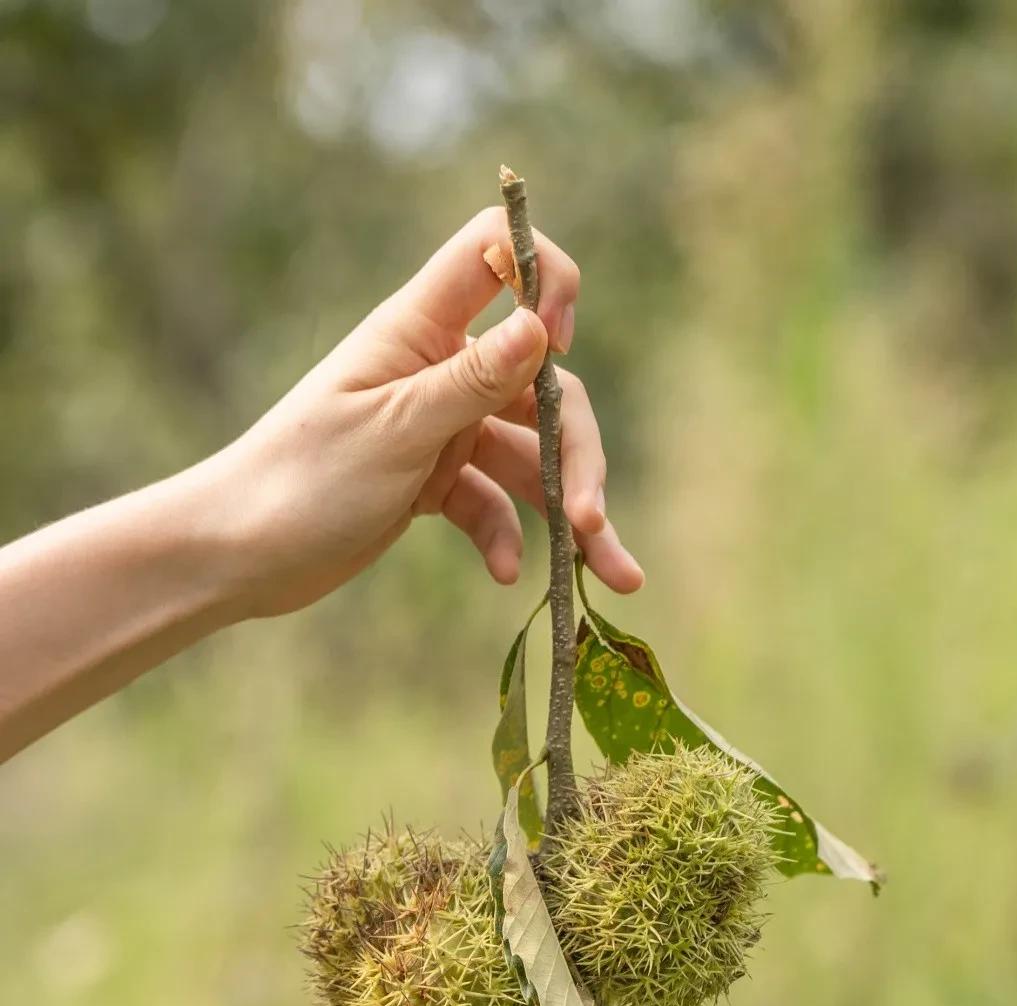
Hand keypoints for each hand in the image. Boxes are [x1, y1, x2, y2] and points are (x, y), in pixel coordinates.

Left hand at [210, 209, 643, 619]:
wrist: (239, 555)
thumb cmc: (300, 482)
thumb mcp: (393, 431)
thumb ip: (469, 382)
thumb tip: (539, 327)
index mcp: (420, 330)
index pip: (495, 253)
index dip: (544, 280)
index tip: (559, 346)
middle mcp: (439, 369)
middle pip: (541, 385)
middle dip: (577, 453)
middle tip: (593, 520)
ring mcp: (440, 427)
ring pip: (530, 454)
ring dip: (569, 510)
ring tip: (610, 573)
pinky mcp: (434, 481)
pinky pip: (494, 501)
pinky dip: (506, 535)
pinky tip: (508, 575)